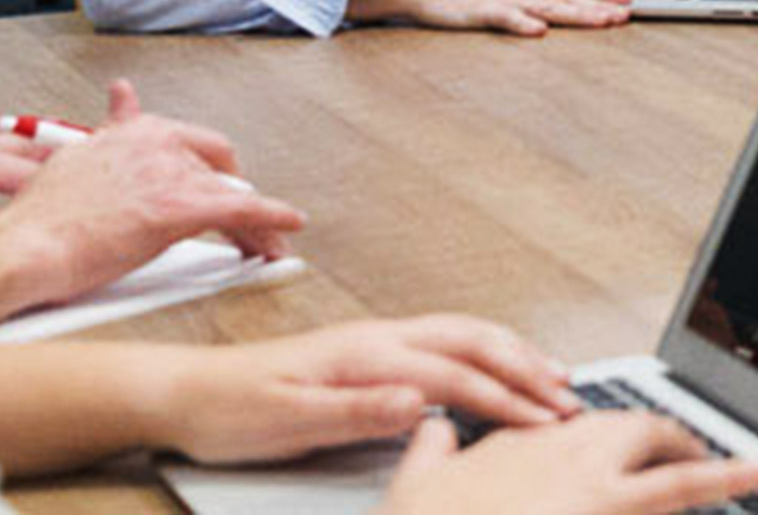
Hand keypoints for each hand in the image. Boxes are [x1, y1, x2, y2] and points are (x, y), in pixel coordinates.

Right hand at [0, 79, 304, 315]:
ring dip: (253, 221)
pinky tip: (289, 226)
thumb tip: (123, 96)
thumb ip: (107, 136)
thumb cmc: (38, 221)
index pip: (187, 142)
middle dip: (233, 192)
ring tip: (265, 245)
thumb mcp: (73, 161)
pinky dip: (271, 218)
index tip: (217, 181)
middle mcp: (154, 142)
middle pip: (217, 165)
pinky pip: (242, 208)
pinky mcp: (179, 208)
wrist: (23, 247)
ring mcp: (167, 173)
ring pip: (230, 192)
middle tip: (244, 222)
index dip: (208, 168)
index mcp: (129, 132)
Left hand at [153, 315, 583, 467]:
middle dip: (528, 368)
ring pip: (465, 335)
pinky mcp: (370, 352)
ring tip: (555, 378)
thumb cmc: (231, 410)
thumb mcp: (288, 420)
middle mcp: (377, 338)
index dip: (505, 398)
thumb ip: (356, 409)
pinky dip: (487, 352)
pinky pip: (446, 342)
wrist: (186, 392)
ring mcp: (376, 341)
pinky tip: (497, 367)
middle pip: (473, 341)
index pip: (454, 374)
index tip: (544, 421)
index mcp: (364, 353)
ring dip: (515, 353)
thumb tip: (416, 401)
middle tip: (570, 401)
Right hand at [377, 413, 757, 514]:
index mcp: (536, 443)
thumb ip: (434, 448)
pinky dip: (703, 501)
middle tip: (714, 458)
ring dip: (718, 475)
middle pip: (653, 439)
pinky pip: (667, 514)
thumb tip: (434, 430)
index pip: (600, 425)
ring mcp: (601, 504)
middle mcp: (578, 465)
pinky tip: (734, 491)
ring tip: (750, 473)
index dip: (636, 433)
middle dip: (687, 445)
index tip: (652, 440)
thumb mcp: (420, 483)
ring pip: (679, 482)